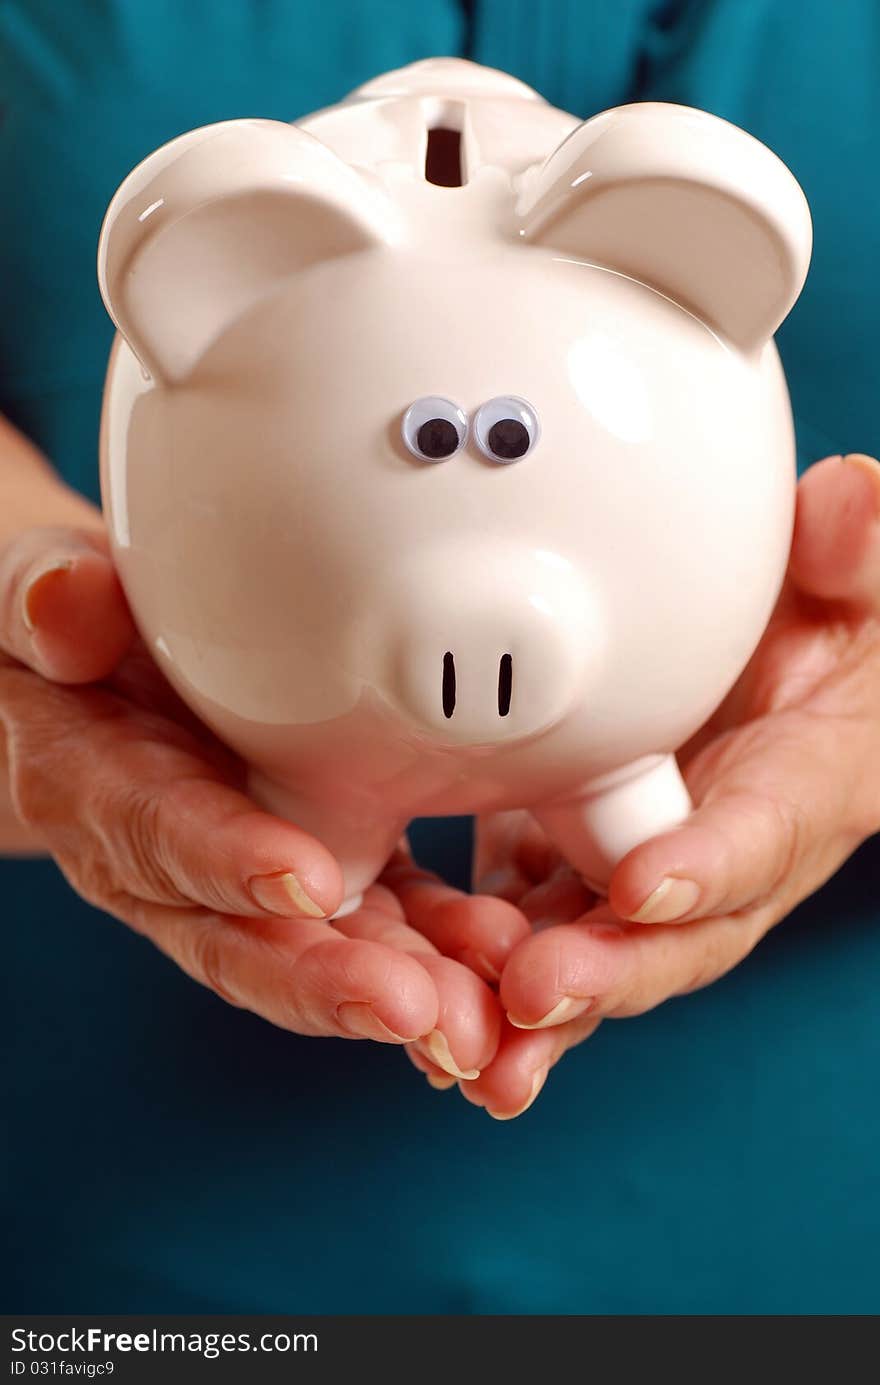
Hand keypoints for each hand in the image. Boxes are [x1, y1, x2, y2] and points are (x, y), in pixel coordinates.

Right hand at [0, 524, 502, 1064]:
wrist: (111, 663)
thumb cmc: (80, 623)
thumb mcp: (38, 591)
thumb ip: (46, 600)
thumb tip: (64, 607)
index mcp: (97, 788)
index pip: (157, 833)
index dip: (225, 861)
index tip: (304, 880)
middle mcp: (168, 860)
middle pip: (241, 936)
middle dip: (328, 979)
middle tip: (418, 1012)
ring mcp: (247, 878)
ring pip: (320, 948)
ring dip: (399, 988)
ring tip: (480, 1017)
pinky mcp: (321, 865)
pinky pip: (378, 917)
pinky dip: (436, 950)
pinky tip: (501, 962)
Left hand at [405, 455, 879, 1116]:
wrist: (785, 684)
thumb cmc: (824, 633)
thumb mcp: (850, 585)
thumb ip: (851, 553)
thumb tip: (851, 500)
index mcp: (800, 789)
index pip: (763, 833)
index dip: (707, 866)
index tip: (642, 885)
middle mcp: (721, 858)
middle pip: (672, 934)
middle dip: (606, 968)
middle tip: (534, 993)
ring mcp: (645, 873)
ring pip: (591, 950)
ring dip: (529, 1002)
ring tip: (461, 1047)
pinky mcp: (577, 865)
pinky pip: (527, 921)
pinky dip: (477, 969)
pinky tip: (418, 1003)